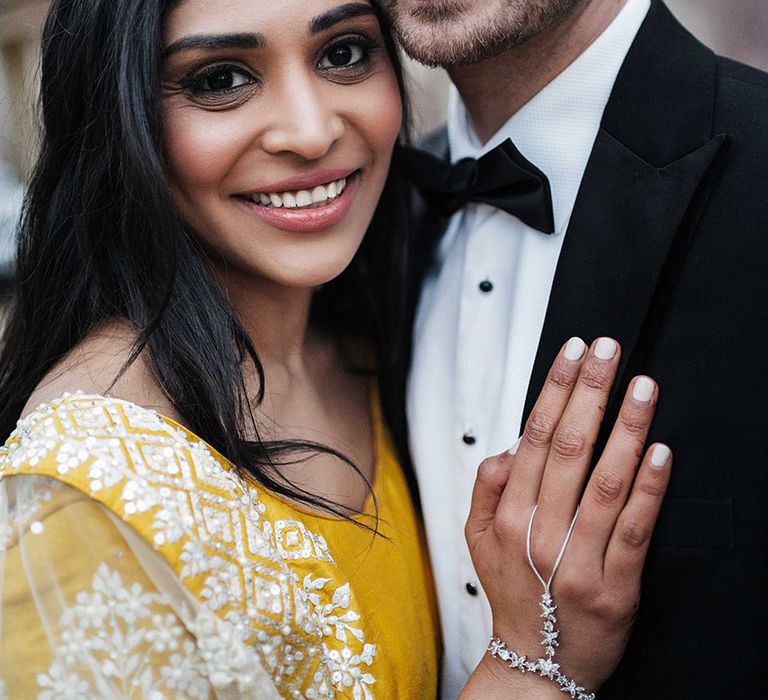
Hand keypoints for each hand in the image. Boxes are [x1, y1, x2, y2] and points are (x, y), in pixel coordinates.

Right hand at [462, 337, 670, 696]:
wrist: (539, 661)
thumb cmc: (514, 593)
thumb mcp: (476, 540)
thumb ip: (484, 487)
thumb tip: (508, 446)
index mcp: (507, 515)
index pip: (532, 437)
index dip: (555, 390)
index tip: (573, 354)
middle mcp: (539, 532)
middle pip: (567, 447)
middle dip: (590, 391)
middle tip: (608, 350)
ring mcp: (578, 559)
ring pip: (604, 480)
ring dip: (626, 427)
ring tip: (641, 386)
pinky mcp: (615, 584)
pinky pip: (635, 527)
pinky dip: (648, 486)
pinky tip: (658, 450)